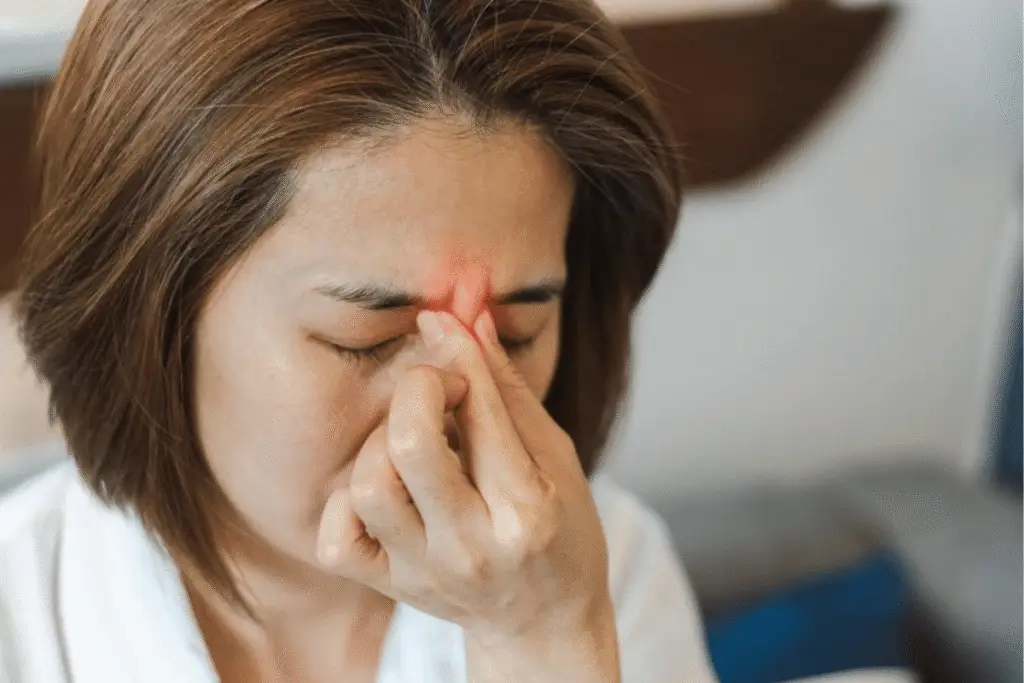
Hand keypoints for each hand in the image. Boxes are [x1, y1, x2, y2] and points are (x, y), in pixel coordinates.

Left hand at [316, 308, 618, 681]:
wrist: (542, 621)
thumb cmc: (559, 531)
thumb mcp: (555, 456)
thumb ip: (507, 389)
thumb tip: (467, 316)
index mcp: (526, 511)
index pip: (481, 413)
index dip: (459, 352)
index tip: (447, 318)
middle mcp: (470, 547)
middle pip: (411, 444)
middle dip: (418, 387)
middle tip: (437, 384)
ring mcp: (424, 571)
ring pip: (367, 483)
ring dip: (383, 439)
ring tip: (415, 437)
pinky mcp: (390, 584)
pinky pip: (336, 535)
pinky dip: (348, 497)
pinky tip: (384, 482)